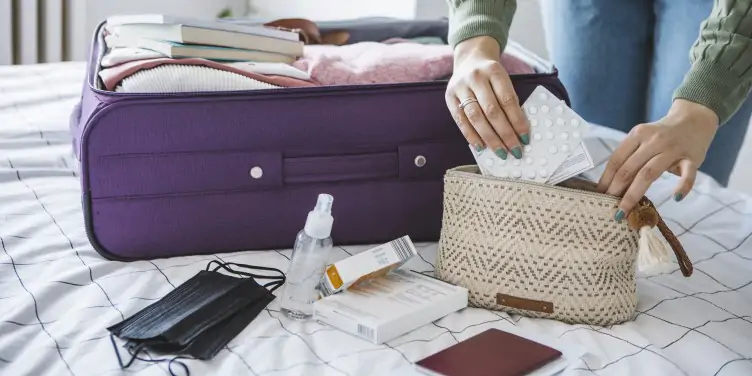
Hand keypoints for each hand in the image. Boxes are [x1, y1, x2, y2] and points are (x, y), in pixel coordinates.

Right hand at [445, 36, 529, 159]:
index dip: (517, 121)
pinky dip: (471, 135)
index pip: (508, 100)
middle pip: (492, 111)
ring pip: (476, 117)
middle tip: (515, 150)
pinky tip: (481, 146)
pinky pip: (460, 120)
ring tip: (500, 152)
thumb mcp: (503, 79)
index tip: (525, 138)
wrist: (470, 58)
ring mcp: (460, 87)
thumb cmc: (491, 74)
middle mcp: (476, 77)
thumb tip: (518, 131)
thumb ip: (509, 100)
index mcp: (494, 71)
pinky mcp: (449, 96)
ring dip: (489, 138)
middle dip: (505, 134)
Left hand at [598, 99, 719, 220]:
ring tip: (625, 211)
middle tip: (609, 210)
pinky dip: (683, 186)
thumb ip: (631, 157)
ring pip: (649, 173)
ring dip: (634, 194)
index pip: (617, 160)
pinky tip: (675, 198)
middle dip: (616, 191)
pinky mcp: (693, 157)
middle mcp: (653, 140)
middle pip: (629, 169)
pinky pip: (688, 173)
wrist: (694, 119)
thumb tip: (611, 186)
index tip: (599, 196)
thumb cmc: (662, 135)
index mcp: (637, 135)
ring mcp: (673, 149)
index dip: (606, 179)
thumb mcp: (643, 139)